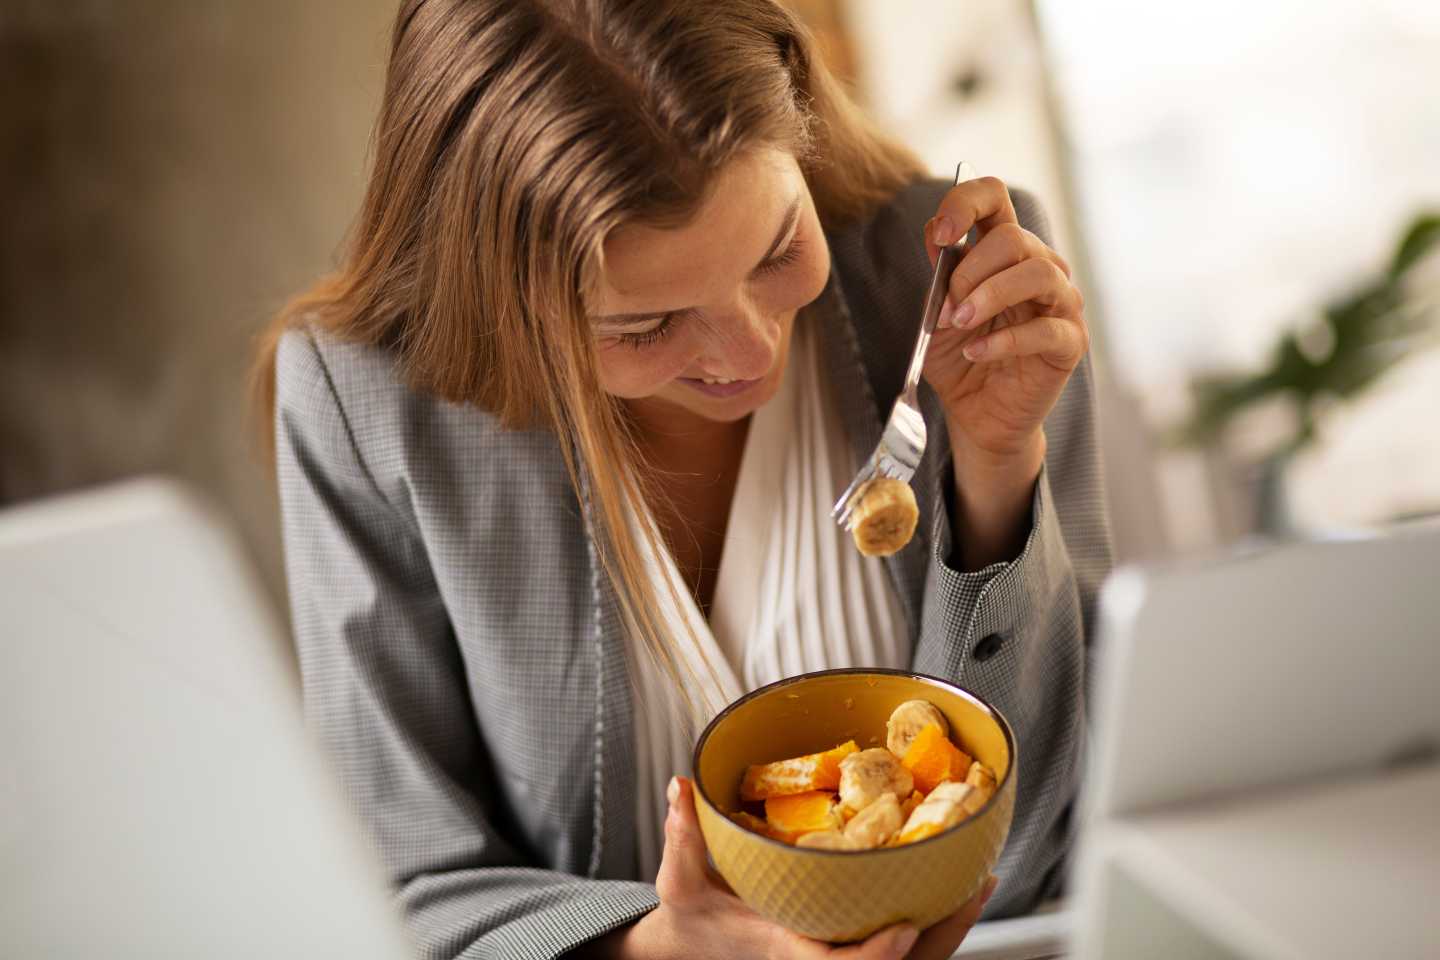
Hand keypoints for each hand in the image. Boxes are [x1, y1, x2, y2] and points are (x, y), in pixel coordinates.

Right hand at [593, 776, 995, 958]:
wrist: (695, 946)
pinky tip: (952, 885)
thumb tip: (681, 786)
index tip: (904, 927)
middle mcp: (821, 958)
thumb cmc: (692, 917)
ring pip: (912, 958)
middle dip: (943, 933)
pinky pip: (906, 944)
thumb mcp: (680, 879)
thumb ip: (682, 834)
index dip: (876, 957)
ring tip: (979, 881)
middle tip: (977, 886)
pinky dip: (933, 921)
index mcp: (789, 953)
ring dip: (948, 925)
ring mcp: (838, 953)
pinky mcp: (847, 944)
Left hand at [920, 176, 1088, 468]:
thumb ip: (940, 273)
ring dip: (989, 297)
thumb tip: (938, 232)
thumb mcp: (936, 312)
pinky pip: (1044, 330)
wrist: (976, 414)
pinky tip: (975, 353)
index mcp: (1002, 252)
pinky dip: (1003, 340)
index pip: (995, 198)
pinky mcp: (1069, 343)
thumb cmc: (960, 357)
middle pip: (1014, 238)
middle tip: (948, 309)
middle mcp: (1037, 267)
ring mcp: (1060, 303)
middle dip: (970, 272)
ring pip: (1037, 273)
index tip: (943, 235)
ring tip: (960, 325)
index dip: (967, 203)